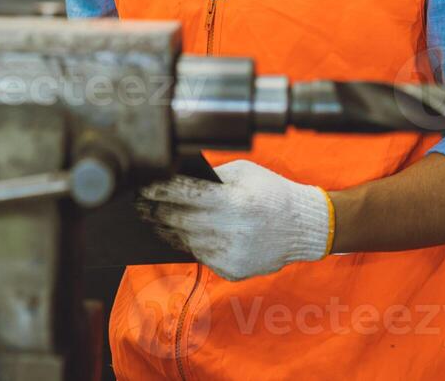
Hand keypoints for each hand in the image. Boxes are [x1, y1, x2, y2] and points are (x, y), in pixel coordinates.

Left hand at [137, 159, 333, 280]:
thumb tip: (175, 176)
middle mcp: (231, 231)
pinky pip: (202, 256)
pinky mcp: (232, 271)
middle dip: (157, 211)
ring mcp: (231, 255)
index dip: (159, 190)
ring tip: (157, 218)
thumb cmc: (272, 193)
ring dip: (169, 230)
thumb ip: (210, 176)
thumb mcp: (243, 172)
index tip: (143, 187)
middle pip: (178, 220)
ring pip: (186, 241)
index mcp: (233, 202)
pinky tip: (185, 234)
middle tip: (141, 204)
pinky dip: (193, 245)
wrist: (303, 227)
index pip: (183, 194)